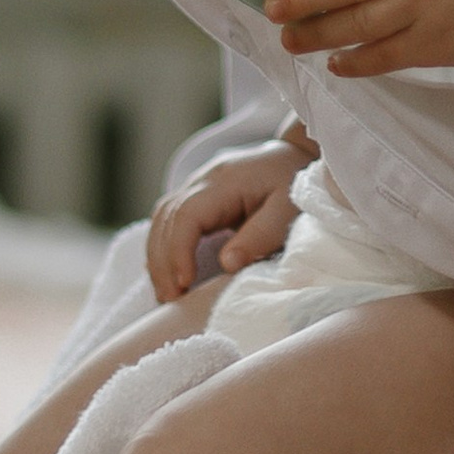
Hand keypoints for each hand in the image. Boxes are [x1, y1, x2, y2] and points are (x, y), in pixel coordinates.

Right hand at [146, 139, 311, 300]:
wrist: (294, 155)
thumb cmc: (295, 181)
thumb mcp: (287, 210)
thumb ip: (260, 236)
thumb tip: (227, 264)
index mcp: (224, 181)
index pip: (187, 215)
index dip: (179, 250)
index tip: (184, 283)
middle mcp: (202, 180)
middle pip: (166, 219)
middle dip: (163, 262)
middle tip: (170, 298)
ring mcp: (196, 186)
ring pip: (161, 219)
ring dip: (159, 258)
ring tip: (166, 293)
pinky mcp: (197, 196)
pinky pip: (169, 220)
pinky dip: (164, 248)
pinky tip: (169, 273)